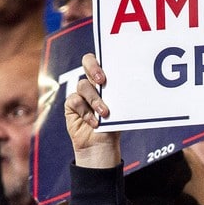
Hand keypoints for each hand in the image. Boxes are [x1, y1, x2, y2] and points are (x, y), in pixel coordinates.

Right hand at [63, 53, 121, 167]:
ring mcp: (81, 92)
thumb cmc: (114, 124)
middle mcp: (92, 82)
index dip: (102, 60)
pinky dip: (86, 112)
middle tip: (101, 81)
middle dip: (93, 67)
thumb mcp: (121, 108)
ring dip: (95, 99)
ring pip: (83, 85)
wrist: (102, 145)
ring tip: (104, 113)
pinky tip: (94, 123)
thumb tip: (132, 83)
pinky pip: (75, 101)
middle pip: (87, 61)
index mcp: (106, 79)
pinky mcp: (71, 104)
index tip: (108, 72)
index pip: (102, 60)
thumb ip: (120, 94)